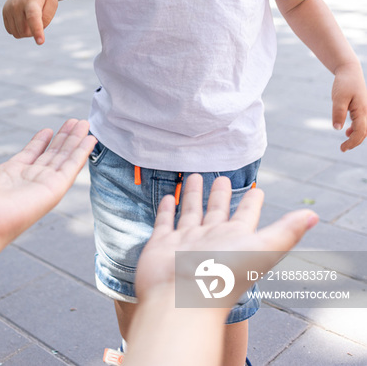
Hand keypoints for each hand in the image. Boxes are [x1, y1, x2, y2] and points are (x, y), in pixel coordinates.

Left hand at [0, 120, 95, 252]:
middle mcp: (28, 181)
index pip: (31, 155)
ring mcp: (42, 186)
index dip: (41, 142)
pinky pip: (71, 168)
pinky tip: (89, 139)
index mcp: (9, 176)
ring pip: (64, 159)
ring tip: (85, 124)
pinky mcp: (52, 190)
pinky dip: (81, 153)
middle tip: (76, 122)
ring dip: (76, 141)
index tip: (50, 129)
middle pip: (52, 156)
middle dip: (64, 139)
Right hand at [3, 0, 57, 44]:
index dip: (36, 30)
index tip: (40, 42)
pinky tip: (24, 19)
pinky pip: (12, 31)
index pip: (33, 17)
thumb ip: (45, 19)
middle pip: (26, 31)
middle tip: (40, 18)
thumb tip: (31, 32)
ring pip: (18, 33)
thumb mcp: (53, 4)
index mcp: (31, 0)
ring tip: (32, 17)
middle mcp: (16, 4)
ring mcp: (8, 8)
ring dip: (28, 31)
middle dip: (35, 31)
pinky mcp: (4, 12)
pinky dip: (20, 30)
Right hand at [136, 174, 317, 302]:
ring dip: (193, 196)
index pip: (246, 215)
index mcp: (236, 239)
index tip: (258, 189)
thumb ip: (286, 231)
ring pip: (191, 213)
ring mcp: (186, 242)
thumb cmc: (223, 276)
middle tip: (222, 177)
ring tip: (195, 177)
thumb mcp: (261, 248)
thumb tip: (314, 216)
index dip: (252, 202)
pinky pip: (165, 223)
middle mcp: (212, 239)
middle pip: (217, 211)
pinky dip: (166, 210)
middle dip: (220, 194)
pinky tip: (169, 198)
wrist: (181, 300)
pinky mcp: (162, 244)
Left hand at [332, 62, 366, 150]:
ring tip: (345, 143)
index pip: (360, 132)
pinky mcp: (361, 108)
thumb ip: (338, 113)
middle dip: (355, 142)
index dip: (352, 142)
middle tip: (342, 149)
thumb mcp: (338, 98)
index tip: (342, 148)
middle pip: (364, 132)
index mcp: (362, 111)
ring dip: (356, 136)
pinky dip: (356, 129)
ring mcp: (365, 110)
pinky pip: (362, 122)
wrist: (349, 71)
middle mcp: (366, 111)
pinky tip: (347, 130)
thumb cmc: (344, 83)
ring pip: (364, 128)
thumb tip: (337, 129)